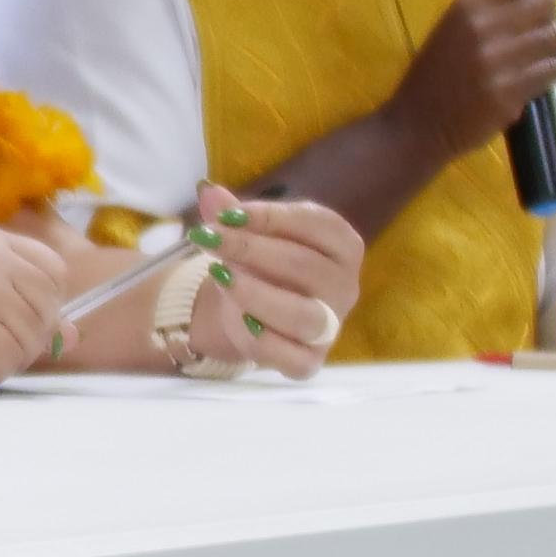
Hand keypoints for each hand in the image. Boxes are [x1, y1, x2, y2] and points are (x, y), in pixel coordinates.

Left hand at [185, 192, 362, 381]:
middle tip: (210, 239)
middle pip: (306, 267)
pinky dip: (263, 341)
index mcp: (342, 245)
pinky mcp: (309, 362)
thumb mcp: (247, 234)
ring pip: (304, 315)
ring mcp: (331, 327)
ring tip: (219, 276)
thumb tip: (210, 194)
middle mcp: (345, 285)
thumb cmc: (260, 264)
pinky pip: (292, 358)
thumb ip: (232, 216)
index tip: (228, 214)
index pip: (317, 224)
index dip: (271, 217)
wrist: (249, 312)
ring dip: (257, 294)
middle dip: (252, 250)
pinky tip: (238, 320)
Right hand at [395, 0, 555, 155]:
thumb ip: (503, 5)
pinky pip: (553, 70)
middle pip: (547, 1)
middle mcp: (484, 25)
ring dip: (552, 48)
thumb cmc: (436, 73)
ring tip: (537, 58)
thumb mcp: (456, 27)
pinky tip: (539, 77)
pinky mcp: (509, 92)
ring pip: (555, 38)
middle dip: (551, 15)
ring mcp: (498, 60)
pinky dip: (553, 72)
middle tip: (538, 31)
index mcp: (467, 3)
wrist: (416, 125)